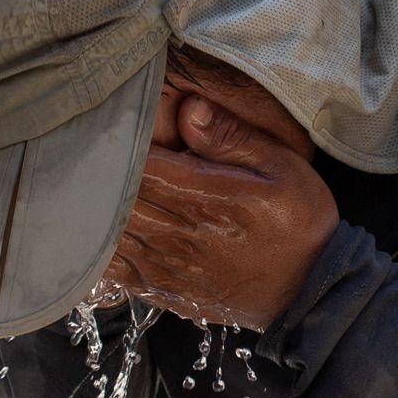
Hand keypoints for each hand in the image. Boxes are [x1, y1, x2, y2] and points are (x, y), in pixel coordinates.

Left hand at [105, 95, 337, 328]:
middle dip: (97, 173)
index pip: (137, 165)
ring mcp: (166, 267)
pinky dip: (99, 248)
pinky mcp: (162, 290)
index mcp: (204, 198)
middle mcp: (178, 235)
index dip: (116, 144)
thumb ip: (233, 138)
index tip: (112, 124)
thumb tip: (189, 107)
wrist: (311, 290)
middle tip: (90, 148)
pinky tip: (95, 228)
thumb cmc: (298, 223)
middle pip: (114, 198)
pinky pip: (113, 270)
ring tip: (86, 183)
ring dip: (92, 210)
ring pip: (106, 234)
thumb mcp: (282, 168)